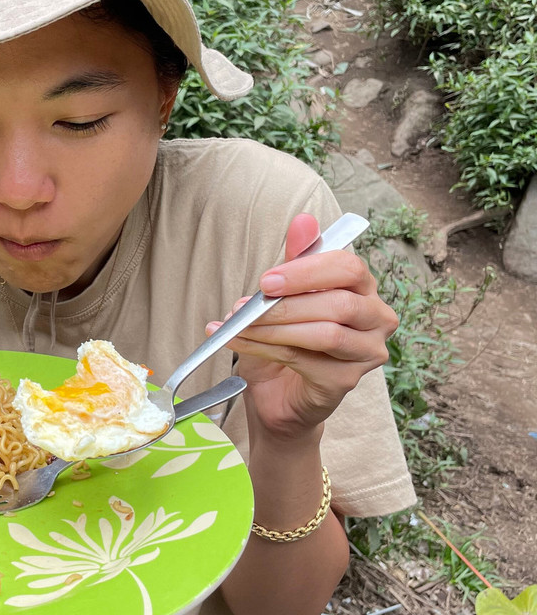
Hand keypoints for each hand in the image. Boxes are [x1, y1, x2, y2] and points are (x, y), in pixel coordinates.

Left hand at [206, 213, 398, 440]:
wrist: (276, 394)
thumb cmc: (284, 339)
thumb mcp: (283, 295)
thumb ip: (295, 261)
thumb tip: (303, 220)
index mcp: (363, 289)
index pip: (349, 268)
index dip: (306, 270)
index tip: (266, 280)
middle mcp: (376, 319)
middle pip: (340, 302)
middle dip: (286, 303)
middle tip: (247, 305)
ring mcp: (367, 353)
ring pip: (324, 333)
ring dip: (273, 328)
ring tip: (237, 326)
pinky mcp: (346, 381)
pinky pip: (305, 359)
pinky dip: (264, 348)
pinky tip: (239, 343)